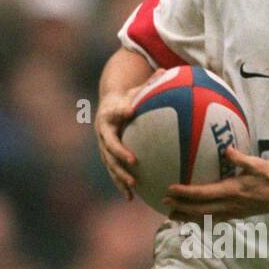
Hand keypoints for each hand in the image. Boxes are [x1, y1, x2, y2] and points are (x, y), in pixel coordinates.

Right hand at [94, 85, 145, 199]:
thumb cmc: (127, 99)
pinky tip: (131, 198)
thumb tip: (165, 71)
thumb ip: (149, 84)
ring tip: (133, 185)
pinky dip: (120, 185)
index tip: (130, 111)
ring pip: (110, 163)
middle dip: (120, 153)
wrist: (106, 109)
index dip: (121, 110)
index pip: (115, 111)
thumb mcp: (135, 91)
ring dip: (120, 175)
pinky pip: (113, 173)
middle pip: (109, 144)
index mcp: (109, 114)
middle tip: (133, 161)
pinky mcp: (107, 159)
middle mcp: (103, 132)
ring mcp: (103, 148)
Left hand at [163, 146, 268, 220]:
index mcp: (232, 191)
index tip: (170, 189)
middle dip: (180, 207)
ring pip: (205, 218)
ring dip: (187, 217)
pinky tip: (192, 219)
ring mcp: (232, 212)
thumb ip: (240, 158)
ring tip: (172, 215)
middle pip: (199, 210)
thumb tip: (226, 149)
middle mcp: (229, 205)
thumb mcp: (257, 164)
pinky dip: (199, 220)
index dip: (185, 193)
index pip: (203, 194)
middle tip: (164, 203)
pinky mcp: (236, 215)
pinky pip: (213, 220)